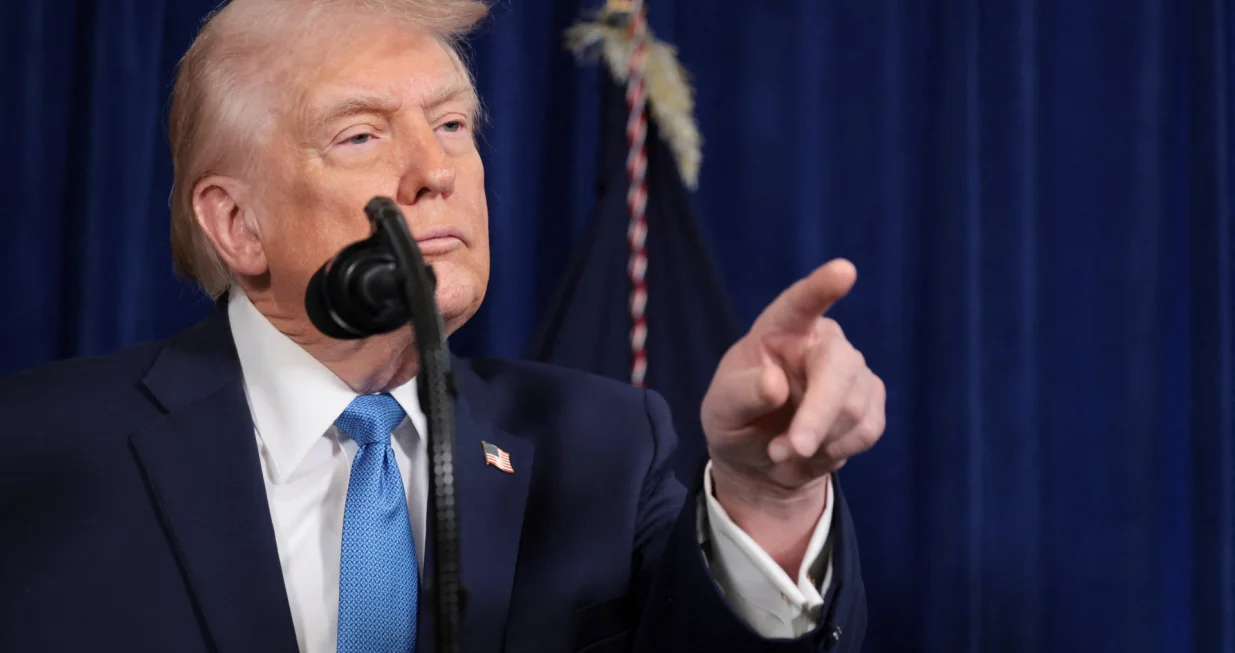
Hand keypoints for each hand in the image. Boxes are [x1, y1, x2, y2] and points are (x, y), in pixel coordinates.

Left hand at [701, 259, 884, 570]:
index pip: (800, 303)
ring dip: (817, 441)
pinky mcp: (871, 398)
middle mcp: (821, 341)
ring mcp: (851, 368)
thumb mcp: (721, 410)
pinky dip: (837, 450)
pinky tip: (815, 449)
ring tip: (785, 449)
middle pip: (838, 366)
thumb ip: (742, 394)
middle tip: (796, 449)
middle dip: (819, 413)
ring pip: (854, 407)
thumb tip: (774, 383)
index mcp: (779, 329)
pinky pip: (868, 429)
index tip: (844, 271)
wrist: (761, 459)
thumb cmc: (736, 420)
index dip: (821, 287)